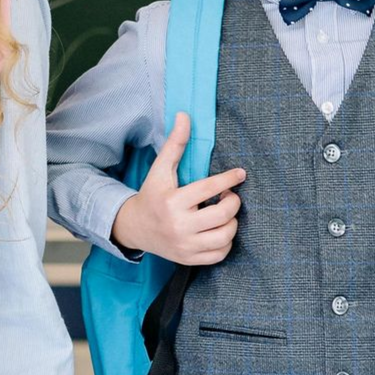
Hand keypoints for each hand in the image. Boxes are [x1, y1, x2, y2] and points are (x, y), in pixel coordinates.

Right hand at [110, 112, 246, 265]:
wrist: (135, 227)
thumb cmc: (151, 195)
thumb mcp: (160, 169)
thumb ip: (175, 143)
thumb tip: (184, 115)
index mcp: (173, 202)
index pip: (209, 189)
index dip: (229, 179)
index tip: (240, 173)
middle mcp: (179, 225)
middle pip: (222, 215)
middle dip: (232, 202)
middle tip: (229, 195)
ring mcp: (185, 245)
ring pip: (225, 236)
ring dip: (232, 222)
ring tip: (225, 213)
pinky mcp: (189, 259)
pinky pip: (220, 254)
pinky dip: (226, 242)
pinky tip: (219, 230)